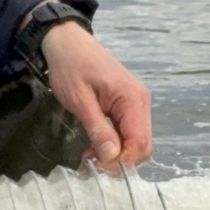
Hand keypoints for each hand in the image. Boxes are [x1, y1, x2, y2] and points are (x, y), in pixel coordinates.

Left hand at [41, 22, 152, 171]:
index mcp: (132, 99)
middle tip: (92, 164)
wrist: (68, 43)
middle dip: (121, 160)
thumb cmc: (71, 67)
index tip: (98, 166)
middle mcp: (141, 103)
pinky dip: (115, 144)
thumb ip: (98, 129)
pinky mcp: (128, 107)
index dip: (122, 161)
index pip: (139, 143)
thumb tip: (112, 157)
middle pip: (142, 146)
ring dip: (117, 154)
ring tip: (90, 155)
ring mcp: (136, 104)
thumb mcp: (80, 100)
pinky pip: (128, 133)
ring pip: (136, 142)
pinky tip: (95, 145)